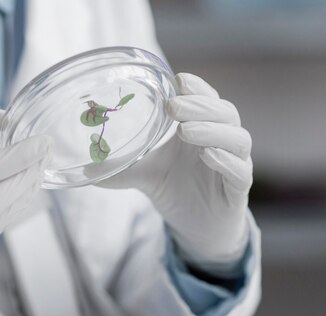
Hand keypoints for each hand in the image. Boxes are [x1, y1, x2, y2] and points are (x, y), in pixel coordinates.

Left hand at [100, 73, 252, 270]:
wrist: (198, 227)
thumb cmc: (176, 188)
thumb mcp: (145, 174)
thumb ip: (120, 167)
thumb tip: (84, 168)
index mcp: (201, 128)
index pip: (207, 99)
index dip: (197, 88)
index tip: (177, 79)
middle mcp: (222, 141)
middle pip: (226, 112)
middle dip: (200, 106)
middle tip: (174, 106)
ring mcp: (235, 163)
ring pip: (238, 138)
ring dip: (213, 130)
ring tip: (185, 130)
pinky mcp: (239, 189)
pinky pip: (241, 171)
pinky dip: (226, 161)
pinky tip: (208, 155)